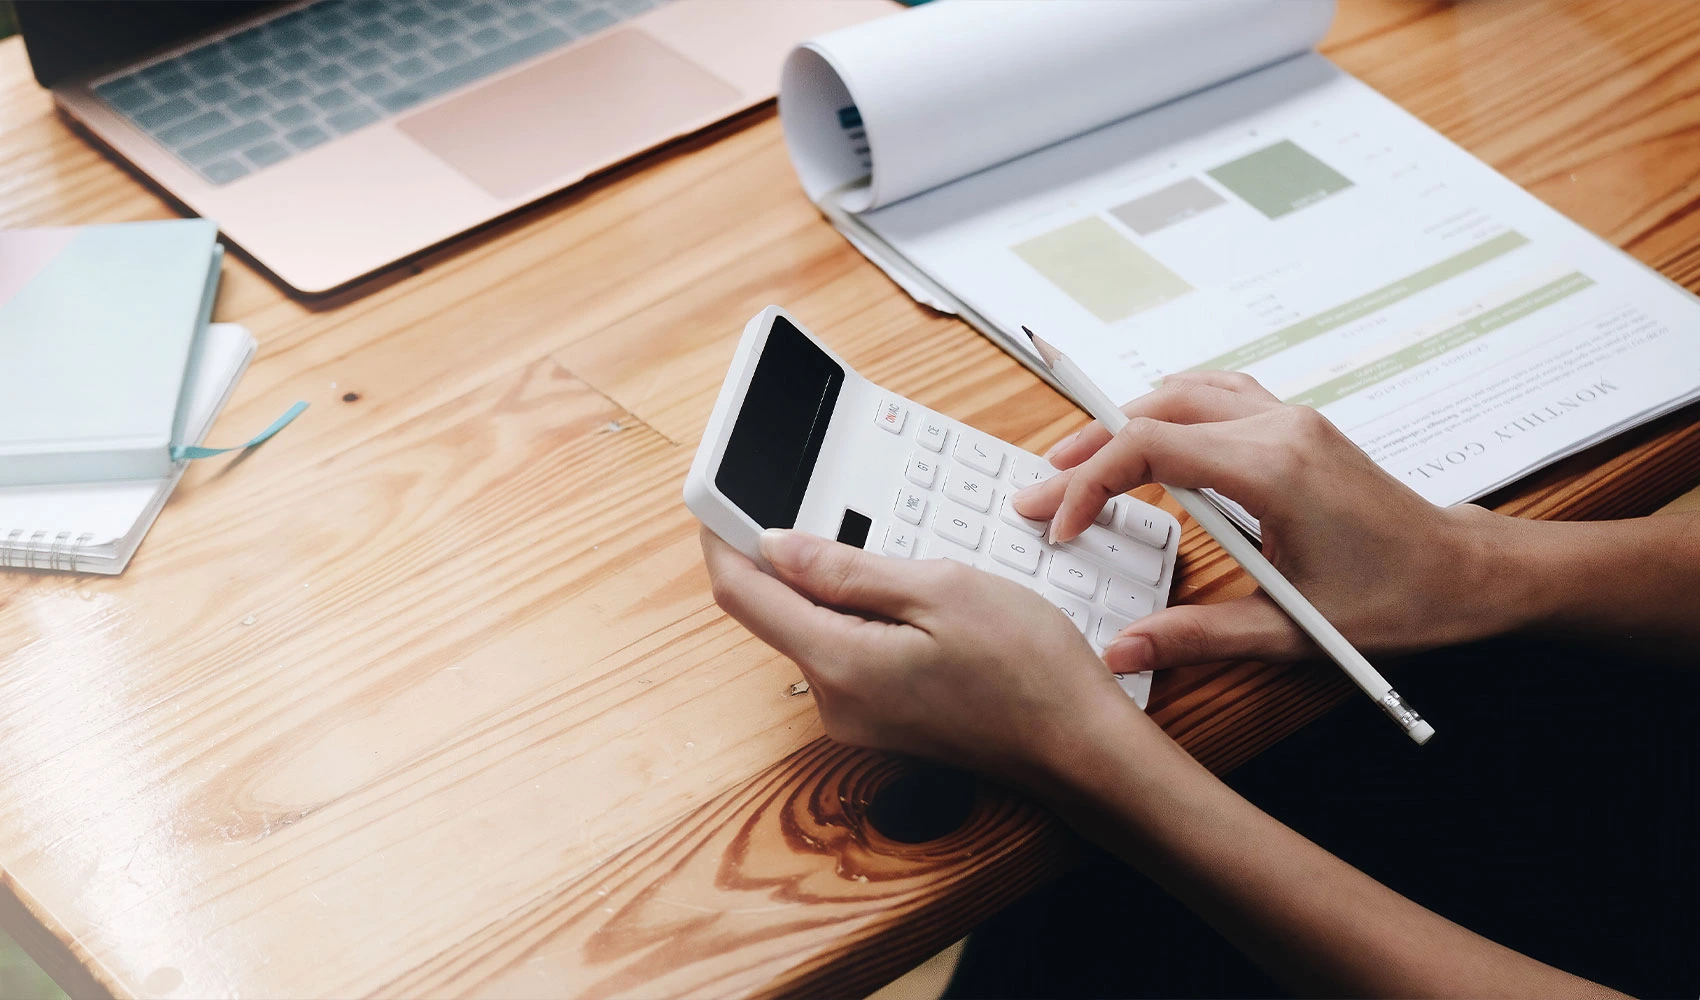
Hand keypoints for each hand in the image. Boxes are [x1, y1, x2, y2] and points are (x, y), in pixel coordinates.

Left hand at [700, 526, 1152, 787]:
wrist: (1079, 747)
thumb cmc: (1029, 671)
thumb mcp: (941, 590)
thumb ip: (847, 570)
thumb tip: (776, 546)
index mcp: (838, 664)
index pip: (742, 595)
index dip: (724, 540)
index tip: (724, 501)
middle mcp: (833, 702)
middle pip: (777, 614)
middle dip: (791, 560)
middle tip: (832, 512)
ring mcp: (857, 718)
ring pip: (816, 632)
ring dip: (837, 589)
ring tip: (905, 564)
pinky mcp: (882, 720)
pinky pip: (848, 654)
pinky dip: (865, 618)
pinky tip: (917, 603)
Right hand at [1013, 372, 1519, 672]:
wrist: (1469, 574)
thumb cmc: (1398, 600)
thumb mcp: (1291, 629)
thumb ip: (1197, 635)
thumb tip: (1124, 649)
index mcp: (1274, 468)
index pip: (1151, 448)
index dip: (1091, 482)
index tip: (1063, 524)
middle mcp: (1280, 427)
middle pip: (1155, 412)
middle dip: (1089, 451)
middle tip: (1043, 491)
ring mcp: (1292, 418)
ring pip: (1184, 392)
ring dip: (1126, 422)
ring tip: (1080, 463)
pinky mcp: (1299, 425)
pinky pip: (1218, 394)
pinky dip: (1170, 410)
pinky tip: (1149, 439)